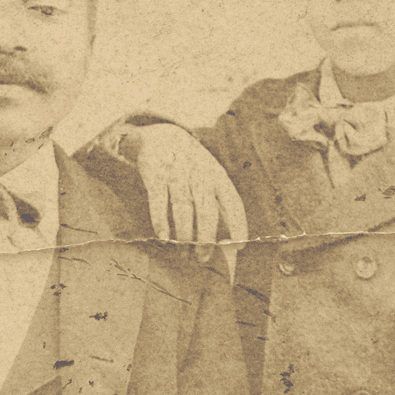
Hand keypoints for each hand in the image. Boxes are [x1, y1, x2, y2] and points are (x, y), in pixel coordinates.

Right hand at [118, 123, 248, 260]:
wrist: (163, 137)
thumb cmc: (191, 166)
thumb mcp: (209, 177)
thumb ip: (218, 204)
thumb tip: (228, 243)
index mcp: (218, 176)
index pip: (232, 202)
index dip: (238, 224)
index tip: (238, 245)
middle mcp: (200, 174)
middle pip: (207, 210)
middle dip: (206, 237)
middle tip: (203, 257)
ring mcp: (177, 174)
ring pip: (183, 209)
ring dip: (184, 235)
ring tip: (183, 254)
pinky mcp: (155, 175)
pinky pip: (159, 201)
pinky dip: (160, 221)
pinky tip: (163, 237)